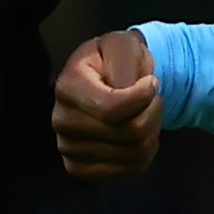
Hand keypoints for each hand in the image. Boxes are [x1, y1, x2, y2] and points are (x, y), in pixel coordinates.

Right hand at [53, 28, 161, 179]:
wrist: (110, 79)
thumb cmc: (117, 60)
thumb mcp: (123, 45)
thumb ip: (124, 63)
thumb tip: (125, 91)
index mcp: (67, 87)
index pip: (112, 109)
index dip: (143, 97)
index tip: (150, 82)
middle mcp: (62, 120)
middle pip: (129, 133)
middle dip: (151, 112)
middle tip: (149, 99)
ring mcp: (69, 148)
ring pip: (134, 153)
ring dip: (151, 132)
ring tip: (144, 114)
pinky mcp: (82, 168)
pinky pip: (130, 169)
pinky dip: (145, 152)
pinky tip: (137, 135)